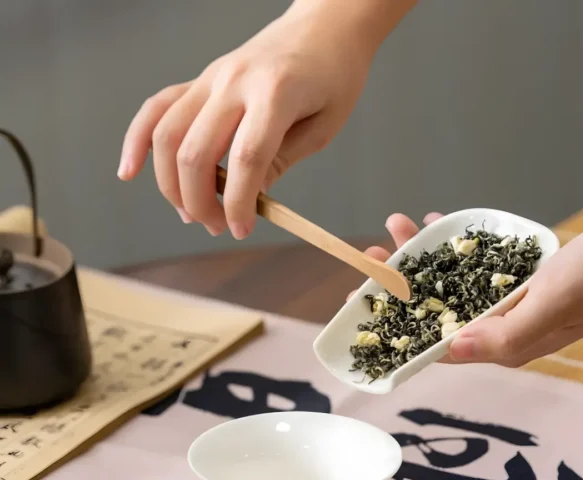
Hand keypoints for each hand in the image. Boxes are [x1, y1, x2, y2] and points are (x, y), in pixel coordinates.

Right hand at [118, 8, 374, 238]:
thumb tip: (246, 198)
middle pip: (196, 152)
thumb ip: (280, 160)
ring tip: (192, 214)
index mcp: (275, 93)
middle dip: (201, 202)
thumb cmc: (332, 75)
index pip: (246, 159)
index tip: (241, 229)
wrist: (323, 25)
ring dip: (171, 185)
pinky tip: (129, 171)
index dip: (239, 202)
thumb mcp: (322, 126)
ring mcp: (210, 78)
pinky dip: (138, 141)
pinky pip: (157, 110)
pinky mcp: (199, 81)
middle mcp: (234, 82)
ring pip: (167, 135)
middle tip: (219, 227)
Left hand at [354, 214, 582, 366]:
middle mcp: (500, 326)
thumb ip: (503, 334)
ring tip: (397, 226)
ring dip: (422, 256)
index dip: (395, 327)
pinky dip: (453, 244)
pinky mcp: (519, 277)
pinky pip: (474, 263)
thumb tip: (449, 349)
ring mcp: (508, 300)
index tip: (362, 304)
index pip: (435, 344)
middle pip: (435, 310)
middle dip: (400, 284)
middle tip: (372, 255)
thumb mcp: (550, 304)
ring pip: (451, 282)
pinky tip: (436, 224)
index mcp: (503, 344)